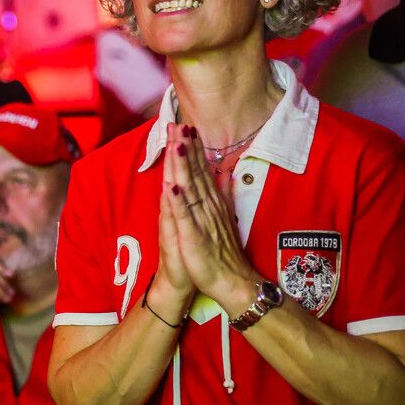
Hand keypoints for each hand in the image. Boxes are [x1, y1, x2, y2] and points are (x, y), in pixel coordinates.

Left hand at [163, 125, 254, 304]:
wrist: (231, 281)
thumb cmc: (222, 251)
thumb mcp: (222, 217)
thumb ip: (223, 194)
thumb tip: (226, 173)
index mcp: (211, 202)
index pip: (200, 169)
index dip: (192, 147)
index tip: (186, 125)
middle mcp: (207, 206)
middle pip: (195, 172)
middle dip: (186, 148)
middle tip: (179, 123)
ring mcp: (201, 220)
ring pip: (190, 188)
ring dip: (183, 166)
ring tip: (177, 143)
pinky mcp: (193, 237)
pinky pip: (185, 217)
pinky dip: (179, 202)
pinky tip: (173, 186)